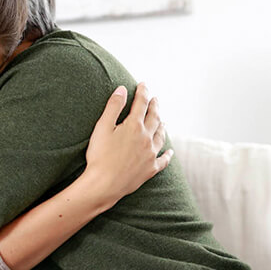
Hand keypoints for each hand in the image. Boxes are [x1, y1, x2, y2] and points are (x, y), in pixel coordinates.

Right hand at [81, 83, 172, 207]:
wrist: (104, 185)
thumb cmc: (99, 156)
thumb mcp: (102, 128)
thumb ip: (113, 107)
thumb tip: (122, 89)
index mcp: (134, 126)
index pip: (141, 104)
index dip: (143, 92)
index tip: (143, 84)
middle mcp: (146, 138)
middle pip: (154, 118)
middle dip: (155, 106)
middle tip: (155, 100)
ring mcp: (150, 154)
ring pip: (161, 136)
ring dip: (162, 126)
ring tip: (163, 121)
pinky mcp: (150, 169)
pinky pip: (163, 160)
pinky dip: (167, 154)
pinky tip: (170, 151)